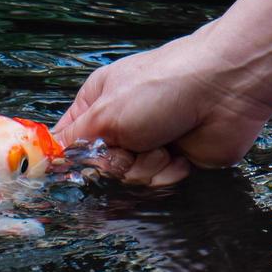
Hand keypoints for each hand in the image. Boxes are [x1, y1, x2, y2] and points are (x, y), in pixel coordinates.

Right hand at [53, 23, 271, 186]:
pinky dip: (169, 172)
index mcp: (98, 104)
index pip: (68, 142)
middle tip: (130, 144)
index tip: (69, 170)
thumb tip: (46, 160)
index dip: (68, 159)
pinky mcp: (175, 163)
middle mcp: (122, 126)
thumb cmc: (164, 86)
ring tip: (163, 143)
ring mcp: (149, 145)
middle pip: (98, 169)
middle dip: (115, 163)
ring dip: (146, 167)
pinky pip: (158, 185)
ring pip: (129, 181)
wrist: (226, 90)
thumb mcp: (106, 112)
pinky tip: (180, 153)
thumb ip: (73, 141)